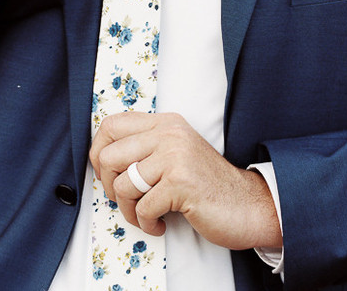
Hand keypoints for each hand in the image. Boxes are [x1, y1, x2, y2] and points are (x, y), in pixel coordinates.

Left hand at [89, 112, 282, 250]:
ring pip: (123, 184)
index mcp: (165, 122)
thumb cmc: (206, 184)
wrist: (248, 204)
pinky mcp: (181, 183)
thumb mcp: (175, 152)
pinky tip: (161, 223)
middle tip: (127, 199)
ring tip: (146, 215)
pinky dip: (147, 224)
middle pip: (109, 155)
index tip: (106, 174)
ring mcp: (175, 156)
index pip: (111, 124)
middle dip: (109, 186)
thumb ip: (146, 147)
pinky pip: (143, 208)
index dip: (97, 151)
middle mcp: (169, 133)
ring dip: (129, 210)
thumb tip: (102, 158)